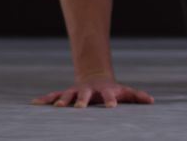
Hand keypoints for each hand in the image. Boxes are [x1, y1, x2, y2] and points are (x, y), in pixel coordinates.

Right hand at [31, 76, 153, 108]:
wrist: (95, 78)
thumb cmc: (113, 89)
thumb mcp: (126, 92)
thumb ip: (137, 96)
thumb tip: (152, 101)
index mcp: (104, 91)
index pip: (108, 96)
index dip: (110, 100)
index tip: (111, 107)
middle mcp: (88, 90)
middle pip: (85, 95)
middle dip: (82, 100)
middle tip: (79, 108)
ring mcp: (75, 91)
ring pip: (67, 95)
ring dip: (61, 100)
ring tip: (56, 107)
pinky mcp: (65, 94)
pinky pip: (53, 96)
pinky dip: (44, 100)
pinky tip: (34, 103)